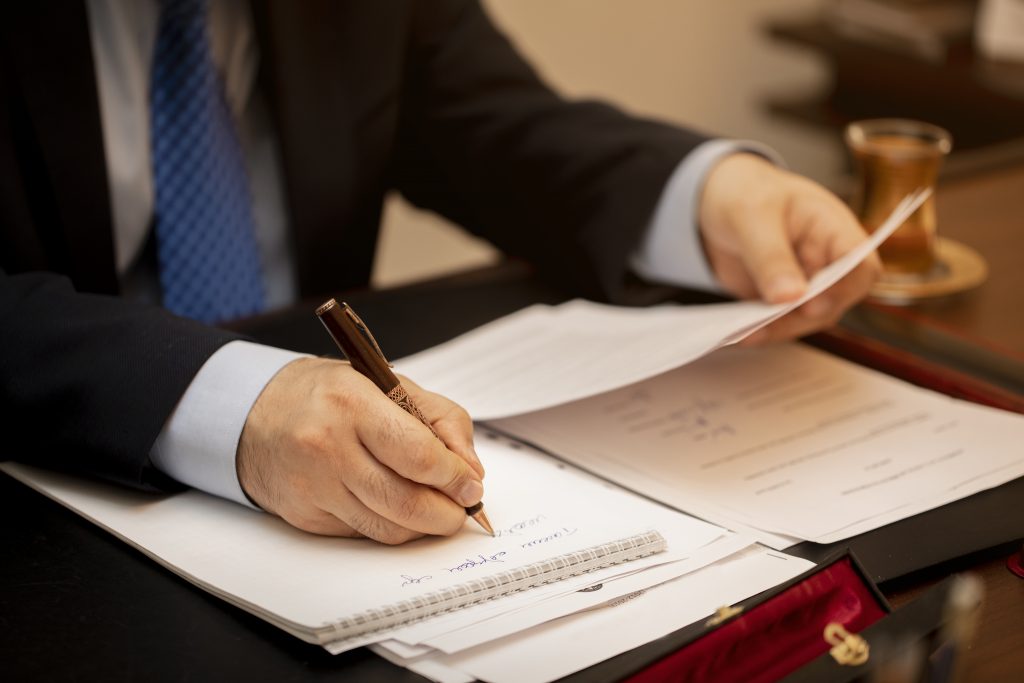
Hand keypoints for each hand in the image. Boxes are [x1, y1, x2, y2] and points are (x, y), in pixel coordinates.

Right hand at [236, 357, 484, 543]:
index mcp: (352, 404)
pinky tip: (396, 508)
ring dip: (424, 527)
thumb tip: (470, 470)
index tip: (472, 485)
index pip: (419, 455)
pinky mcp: (306, 516)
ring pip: (388, 529)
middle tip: (463, 508)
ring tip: (437, 510)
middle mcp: (328, 448)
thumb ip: (440, 419)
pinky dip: (390, 527)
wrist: (254, 415)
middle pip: (407, 502)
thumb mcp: (387, 383)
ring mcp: (314, 487)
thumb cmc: (329, 395)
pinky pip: (364, 534)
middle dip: (448, 513)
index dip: (455, 477)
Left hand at [698, 153, 880, 343]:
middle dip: (803, 317)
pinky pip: (779, 322)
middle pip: (835, 301)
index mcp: (832, 228)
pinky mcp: (781, 298)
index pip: (860, 265)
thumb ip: (770, 256)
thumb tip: (789, 297)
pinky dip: (762, 330)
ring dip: (779, 329)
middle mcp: (826, 259)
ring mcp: (805, 282)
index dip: (843, 289)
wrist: (714, 200)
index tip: (810, 304)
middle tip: (764, 325)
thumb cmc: (745, 193)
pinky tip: (740, 335)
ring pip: (807, 318)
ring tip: (746, 335)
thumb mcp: (752, 217)